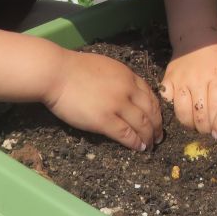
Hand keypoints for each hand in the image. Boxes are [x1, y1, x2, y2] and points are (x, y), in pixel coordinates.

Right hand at [44, 49, 162, 150]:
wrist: (57, 73)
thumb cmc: (74, 68)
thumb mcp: (106, 67)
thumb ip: (119, 79)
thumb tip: (126, 92)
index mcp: (128, 76)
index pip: (150, 95)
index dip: (156, 110)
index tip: (157, 119)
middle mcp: (127, 90)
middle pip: (150, 111)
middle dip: (157, 125)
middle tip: (159, 136)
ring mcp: (117, 105)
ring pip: (142, 124)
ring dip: (149, 137)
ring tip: (150, 145)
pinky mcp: (104, 120)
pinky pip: (126, 134)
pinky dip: (135, 143)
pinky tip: (139, 148)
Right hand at [160, 43, 216, 134]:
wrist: (197, 38)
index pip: (216, 111)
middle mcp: (198, 80)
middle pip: (199, 116)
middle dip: (205, 129)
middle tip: (209, 130)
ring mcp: (181, 80)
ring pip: (182, 113)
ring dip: (189, 123)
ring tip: (196, 123)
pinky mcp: (167, 79)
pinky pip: (167, 101)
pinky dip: (173, 107)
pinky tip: (182, 107)